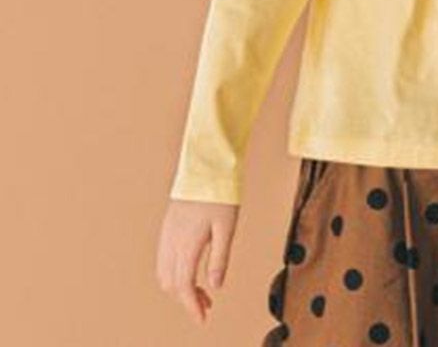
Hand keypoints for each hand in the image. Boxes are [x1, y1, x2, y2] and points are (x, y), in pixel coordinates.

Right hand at [156, 198, 239, 324]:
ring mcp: (167, 234)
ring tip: (201, 290)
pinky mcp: (168, 226)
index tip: (202, 318)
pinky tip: (189, 270)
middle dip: (187, 299)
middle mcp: (172, 242)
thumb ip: (220, 258)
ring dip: (179, 287)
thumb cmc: (220, 193)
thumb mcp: (227, 227)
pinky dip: (173, 273)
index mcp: (187, 244)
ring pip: (164, 273)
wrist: (206, 166)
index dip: (192, 306)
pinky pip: (163, 258)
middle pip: (172, 283)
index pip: (184, 286)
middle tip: (207, 305)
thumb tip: (215, 286)